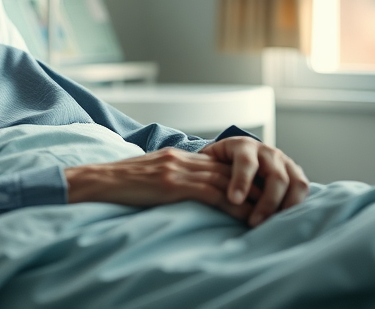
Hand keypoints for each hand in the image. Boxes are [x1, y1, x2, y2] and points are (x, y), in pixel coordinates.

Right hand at [64, 148, 258, 221]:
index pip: (218, 164)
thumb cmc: (119, 184)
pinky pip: (211, 194)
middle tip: (276, 199)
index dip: (241, 177)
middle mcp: (183, 160)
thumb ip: (171, 180)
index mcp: (178, 157)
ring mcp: (178, 170)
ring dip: (250, 197)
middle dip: (254, 185)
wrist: (98, 181)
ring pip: (226, 181)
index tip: (260, 189)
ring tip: (269, 212)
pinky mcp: (173, 184)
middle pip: (228, 170)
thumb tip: (186, 193)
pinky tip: (245, 216)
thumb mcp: (149, 177)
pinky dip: (232, 205)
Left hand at [199, 137, 308, 226]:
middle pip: (275, 177)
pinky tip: (285, 220)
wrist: (235, 156)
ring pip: (294, 183)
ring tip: (271, 225)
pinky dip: (296, 204)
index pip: (245, 162)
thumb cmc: (217, 165)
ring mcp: (285, 162)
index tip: (233, 200)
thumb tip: (193, 192)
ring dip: (284, 206)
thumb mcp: (209, 163)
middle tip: (253, 222)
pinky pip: (303, 188)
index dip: (241, 181)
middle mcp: (267, 152)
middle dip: (266, 202)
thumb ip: (205, 173)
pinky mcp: (296, 173)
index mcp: (243, 145)